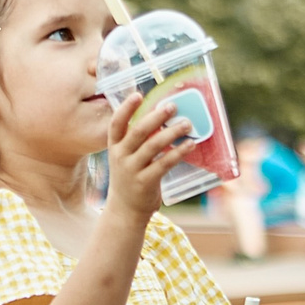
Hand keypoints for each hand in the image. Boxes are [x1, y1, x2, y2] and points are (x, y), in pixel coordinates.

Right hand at [105, 91, 190, 219]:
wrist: (125, 210)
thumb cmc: (130, 177)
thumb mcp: (126, 157)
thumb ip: (138, 140)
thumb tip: (162, 117)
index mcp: (114, 147)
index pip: (116, 124)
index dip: (126, 108)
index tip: (138, 94)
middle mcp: (120, 156)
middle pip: (137, 131)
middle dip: (156, 117)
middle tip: (172, 106)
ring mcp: (131, 170)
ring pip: (152, 146)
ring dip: (171, 132)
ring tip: (187, 124)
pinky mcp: (145, 182)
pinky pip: (164, 164)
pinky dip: (178, 152)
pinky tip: (189, 144)